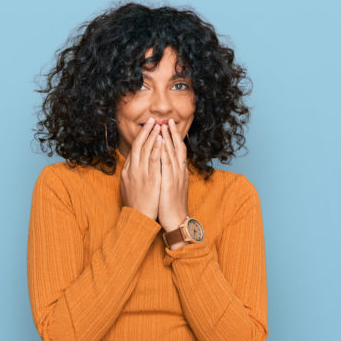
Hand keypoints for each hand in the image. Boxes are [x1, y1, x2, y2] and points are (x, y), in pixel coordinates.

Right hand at [120, 118, 161, 219]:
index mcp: (127, 171)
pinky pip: (153, 160)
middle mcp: (132, 170)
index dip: (140, 137)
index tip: (147, 128)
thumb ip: (132, 174)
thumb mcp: (129, 187)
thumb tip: (134, 164)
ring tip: (158, 124)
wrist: (138, 218)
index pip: (133, 150)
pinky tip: (161, 139)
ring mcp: (141, 174)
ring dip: (152, 135)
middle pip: (138, 145)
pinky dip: (156, 148)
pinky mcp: (150, 179)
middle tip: (151, 119)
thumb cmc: (136, 204)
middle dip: (145, 131)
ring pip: (145, 149)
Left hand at [158, 118, 189, 235]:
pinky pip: (166, 162)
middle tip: (168, 120)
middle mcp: (180, 172)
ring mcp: (175, 176)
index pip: (179, 152)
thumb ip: (171, 176)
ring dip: (168, 138)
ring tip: (163, 125)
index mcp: (181, 173)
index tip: (170, 128)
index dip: (175, 138)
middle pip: (178, 148)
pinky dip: (163, 150)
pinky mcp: (169, 182)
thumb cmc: (172, 206)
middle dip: (172, 133)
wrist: (176, 220)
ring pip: (172, 152)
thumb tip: (166, 168)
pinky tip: (159, 142)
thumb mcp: (173, 188)